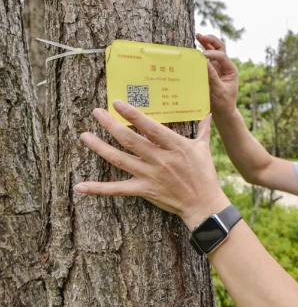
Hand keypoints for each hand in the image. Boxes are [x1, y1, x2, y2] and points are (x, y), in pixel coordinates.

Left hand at [74, 100, 229, 230]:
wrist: (202, 203)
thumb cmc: (204, 174)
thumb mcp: (204, 149)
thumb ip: (203, 130)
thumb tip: (208, 113)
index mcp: (175, 146)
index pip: (150, 127)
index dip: (133, 115)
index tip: (117, 103)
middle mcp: (160, 159)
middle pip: (130, 140)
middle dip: (111, 125)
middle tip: (96, 113)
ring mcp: (150, 175)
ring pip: (120, 159)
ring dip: (100, 148)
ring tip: (84, 136)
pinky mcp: (144, 190)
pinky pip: (118, 189)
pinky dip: (98, 189)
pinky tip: (80, 186)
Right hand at [196, 33, 238, 115]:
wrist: (223, 112)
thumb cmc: (224, 103)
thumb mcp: (219, 91)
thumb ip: (213, 77)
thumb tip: (205, 63)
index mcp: (231, 70)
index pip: (222, 56)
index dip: (212, 54)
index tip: (202, 56)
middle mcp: (225, 66)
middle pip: (220, 48)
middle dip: (211, 41)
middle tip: (201, 36)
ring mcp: (218, 68)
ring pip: (214, 51)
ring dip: (206, 43)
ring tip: (198, 35)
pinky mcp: (211, 71)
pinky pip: (207, 59)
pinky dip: (202, 52)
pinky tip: (195, 47)